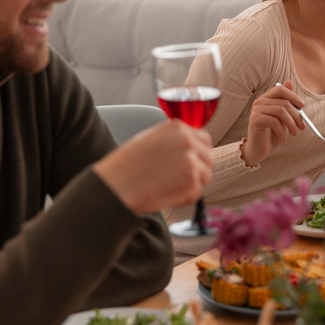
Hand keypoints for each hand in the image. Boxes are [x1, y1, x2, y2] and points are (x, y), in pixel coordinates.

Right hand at [93, 120, 212, 213]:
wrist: (116, 184)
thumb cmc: (126, 164)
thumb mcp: (150, 138)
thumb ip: (173, 139)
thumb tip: (190, 147)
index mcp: (177, 127)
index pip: (204, 139)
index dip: (197, 153)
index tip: (189, 162)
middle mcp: (188, 141)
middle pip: (208, 158)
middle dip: (197, 169)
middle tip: (177, 178)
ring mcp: (191, 161)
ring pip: (205, 176)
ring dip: (192, 184)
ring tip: (167, 186)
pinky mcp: (192, 182)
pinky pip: (197, 193)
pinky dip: (185, 197)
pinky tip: (166, 194)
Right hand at [241, 80, 304, 165]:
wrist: (259, 149)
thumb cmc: (272, 133)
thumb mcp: (283, 117)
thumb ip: (286, 102)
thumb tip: (289, 82)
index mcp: (266, 98)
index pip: (280, 89)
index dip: (293, 96)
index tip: (302, 107)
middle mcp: (260, 101)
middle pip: (284, 102)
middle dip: (296, 116)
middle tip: (301, 127)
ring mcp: (256, 110)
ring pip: (281, 111)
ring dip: (291, 124)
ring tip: (293, 133)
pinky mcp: (255, 119)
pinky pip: (274, 121)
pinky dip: (282, 132)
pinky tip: (284, 139)